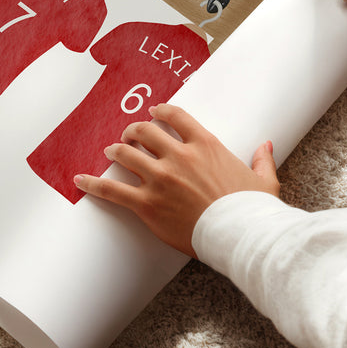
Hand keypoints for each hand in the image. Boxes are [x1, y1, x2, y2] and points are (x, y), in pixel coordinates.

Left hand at [74, 103, 279, 256]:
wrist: (242, 236)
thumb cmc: (253, 210)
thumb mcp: (263, 180)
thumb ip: (262, 159)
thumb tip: (266, 145)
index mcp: (205, 144)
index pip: (175, 116)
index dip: (160, 111)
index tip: (153, 112)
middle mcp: (179, 155)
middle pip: (145, 131)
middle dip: (133, 130)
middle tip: (128, 135)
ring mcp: (160, 178)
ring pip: (126, 154)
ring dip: (115, 151)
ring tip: (110, 151)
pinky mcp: (147, 204)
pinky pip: (113, 190)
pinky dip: (94, 183)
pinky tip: (80, 179)